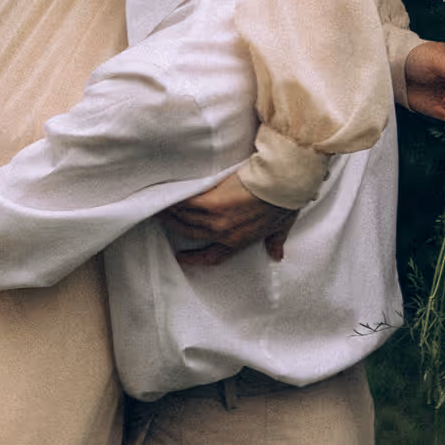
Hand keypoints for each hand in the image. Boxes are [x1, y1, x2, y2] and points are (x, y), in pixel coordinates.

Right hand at [160, 173, 299, 268]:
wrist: (283, 184)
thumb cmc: (285, 202)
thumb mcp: (281, 227)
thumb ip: (275, 241)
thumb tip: (277, 255)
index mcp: (239, 241)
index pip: (212, 256)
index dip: (195, 259)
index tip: (181, 257)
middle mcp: (224, 233)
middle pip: (191, 233)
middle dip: (175, 226)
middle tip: (162, 218)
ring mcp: (217, 219)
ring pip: (185, 218)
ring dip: (170, 212)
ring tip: (159, 204)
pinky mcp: (212, 202)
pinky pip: (187, 203)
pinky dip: (176, 200)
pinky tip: (166, 193)